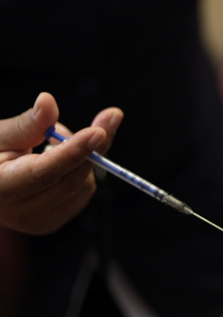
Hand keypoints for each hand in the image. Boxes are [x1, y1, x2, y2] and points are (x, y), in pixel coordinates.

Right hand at [0, 93, 122, 234]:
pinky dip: (82, 170)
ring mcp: (38, 222)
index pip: (45, 172)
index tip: (98, 132)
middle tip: (109, 118)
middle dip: (95, 147)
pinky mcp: (52, 222)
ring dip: (84, 157)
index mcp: (0, 188)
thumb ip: (27, 123)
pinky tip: (62, 160)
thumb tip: (48, 102)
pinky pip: (83, 193)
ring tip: (57, 142)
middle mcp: (19, 212)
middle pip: (70, 180)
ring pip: (82, 185)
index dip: (74, 151)